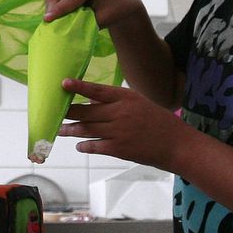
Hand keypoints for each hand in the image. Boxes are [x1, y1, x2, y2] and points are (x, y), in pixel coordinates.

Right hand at [43, 0, 145, 29]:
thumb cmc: (114, 10)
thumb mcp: (102, 19)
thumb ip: (84, 22)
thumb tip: (64, 28)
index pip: (70, 0)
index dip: (58, 11)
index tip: (46, 20)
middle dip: (51, 11)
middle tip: (49, 28)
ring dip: (51, 9)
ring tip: (53, 23)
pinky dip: (54, 5)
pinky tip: (56, 16)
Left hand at [57, 76, 182, 170]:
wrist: (178, 145)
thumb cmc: (159, 122)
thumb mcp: (140, 103)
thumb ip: (118, 102)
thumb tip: (93, 101)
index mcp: (126, 98)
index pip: (97, 90)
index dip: (79, 87)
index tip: (64, 83)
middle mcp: (121, 113)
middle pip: (88, 111)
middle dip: (69, 112)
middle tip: (55, 111)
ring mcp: (119, 132)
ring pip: (88, 129)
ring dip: (72, 130)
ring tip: (60, 130)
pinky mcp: (120, 149)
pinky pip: (96, 146)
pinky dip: (85, 146)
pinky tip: (79, 145)